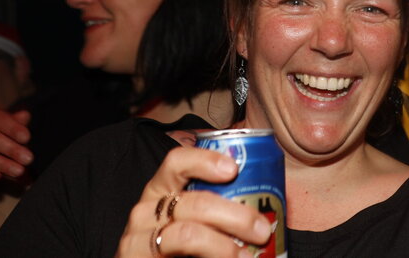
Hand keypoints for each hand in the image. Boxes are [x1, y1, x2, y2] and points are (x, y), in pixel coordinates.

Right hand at [115, 146, 272, 257]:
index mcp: (162, 189)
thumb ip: (221, 204)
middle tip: (261, 230)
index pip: (177, 161)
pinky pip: (179, 256)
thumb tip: (270, 200)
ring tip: (247, 256)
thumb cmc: (183, 244)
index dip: (205, 160)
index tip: (234, 169)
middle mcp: (146, 210)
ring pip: (188, 234)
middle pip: (194, 203)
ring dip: (224, 245)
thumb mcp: (197, 217)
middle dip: (235, 216)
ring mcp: (138, 239)